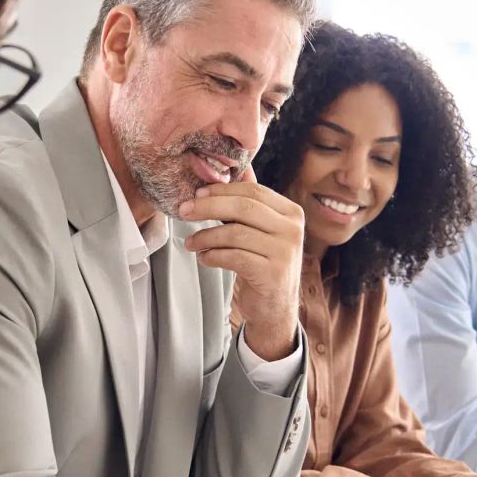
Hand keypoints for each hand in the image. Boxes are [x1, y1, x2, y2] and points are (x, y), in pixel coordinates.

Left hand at [178, 165, 303, 360]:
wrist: (275, 308)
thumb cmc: (263, 264)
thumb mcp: (262, 230)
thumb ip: (251, 202)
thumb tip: (238, 169)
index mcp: (291, 212)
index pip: (253, 192)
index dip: (222, 190)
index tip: (197, 193)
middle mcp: (292, 229)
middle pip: (244, 208)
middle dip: (208, 206)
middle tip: (184, 210)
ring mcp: (285, 252)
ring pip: (235, 233)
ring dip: (206, 236)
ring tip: (190, 242)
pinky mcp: (272, 273)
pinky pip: (234, 257)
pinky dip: (213, 256)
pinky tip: (203, 258)